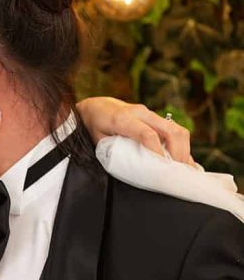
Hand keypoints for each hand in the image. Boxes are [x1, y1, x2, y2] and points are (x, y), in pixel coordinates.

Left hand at [77, 97, 194, 164]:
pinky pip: (175, 130)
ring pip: (177, 129)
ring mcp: (150, 114)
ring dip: (184, 150)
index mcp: (123, 119)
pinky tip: (182, 160)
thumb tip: (135, 171)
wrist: (97, 106)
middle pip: (170, 130)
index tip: (163, 169)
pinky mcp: (156, 117)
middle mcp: (140, 113)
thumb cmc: (95, 127)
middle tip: (178, 173)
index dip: (158, 152)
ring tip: (182, 168)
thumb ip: (115, 153)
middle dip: (179, 153)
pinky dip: (182, 146)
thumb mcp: (99, 142)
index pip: (147, 134)